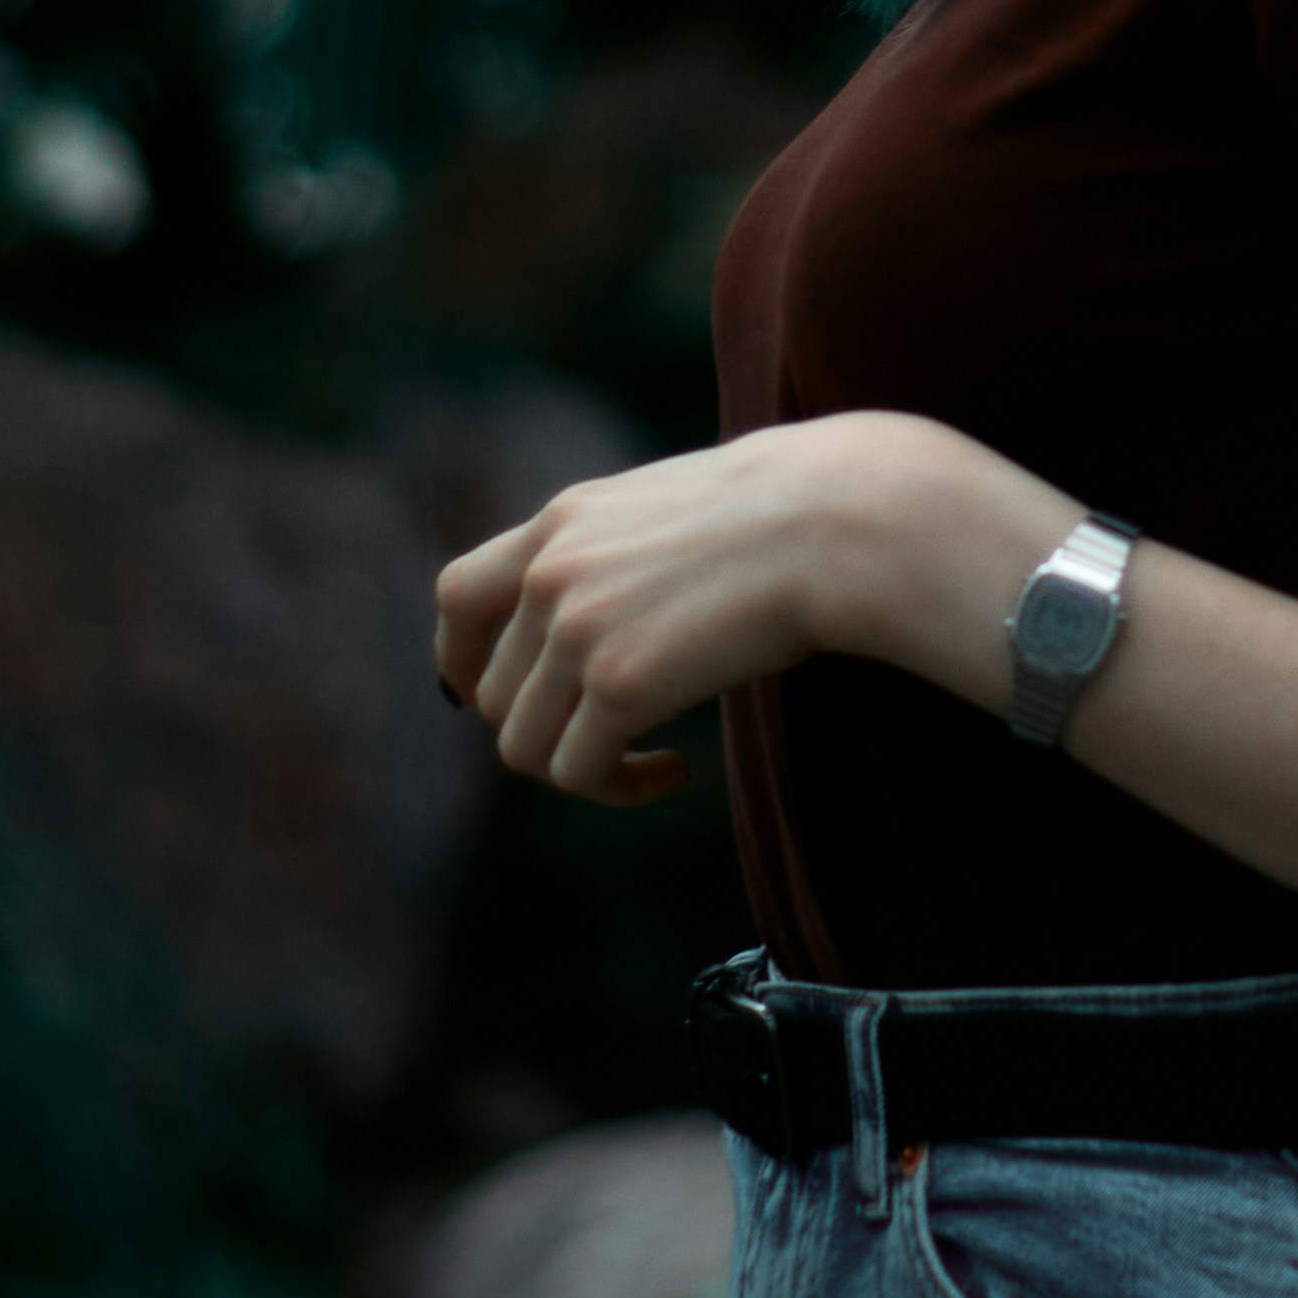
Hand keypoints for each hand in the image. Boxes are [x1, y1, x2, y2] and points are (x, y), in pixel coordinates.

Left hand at [434, 414, 943, 801]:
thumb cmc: (795, 512)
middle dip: (542, 726)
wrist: (838, 519)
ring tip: (649, 763)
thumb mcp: (679, 509)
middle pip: (491, 689)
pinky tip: (677, 774)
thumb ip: (625, 553)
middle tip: (611, 741)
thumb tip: (621, 622)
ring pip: (524, 744)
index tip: (484, 696)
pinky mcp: (616, 684)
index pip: (459, 594)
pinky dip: (622, 788)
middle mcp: (552, 570)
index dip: (460, 657)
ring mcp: (575, 627)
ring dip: (583, 768)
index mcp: (565, 520)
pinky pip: (579, 772)